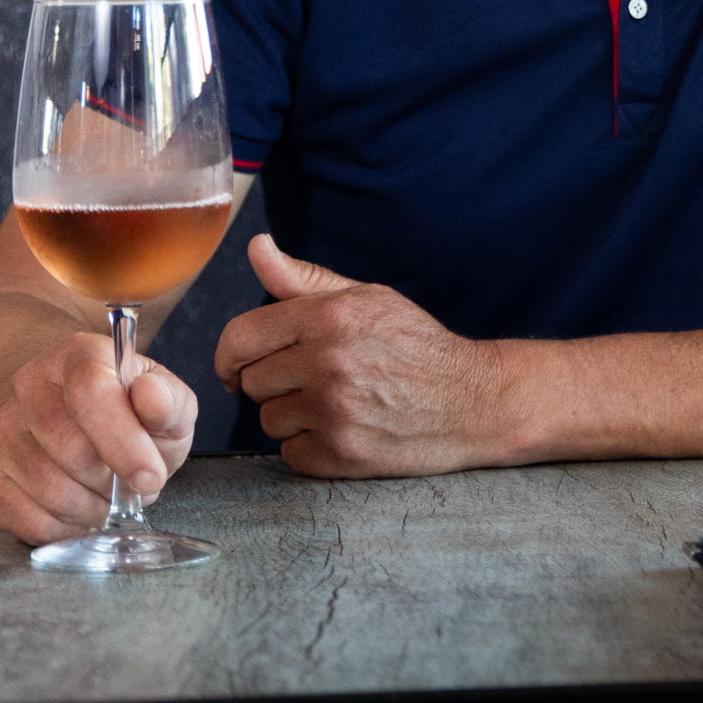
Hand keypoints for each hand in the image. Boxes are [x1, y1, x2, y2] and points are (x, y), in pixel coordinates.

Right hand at [0, 329, 198, 543]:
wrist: (91, 431)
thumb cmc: (136, 418)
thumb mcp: (170, 406)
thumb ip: (169, 402)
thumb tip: (150, 395)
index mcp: (78, 354)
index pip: (89, 393)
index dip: (123, 442)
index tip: (151, 475)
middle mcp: (29, 384)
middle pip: (70, 449)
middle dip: (112, 480)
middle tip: (132, 484)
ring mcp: (3, 428)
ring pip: (48, 488)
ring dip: (92, 507)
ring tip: (109, 495)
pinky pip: (28, 518)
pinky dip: (66, 527)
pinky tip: (83, 510)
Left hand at [215, 234, 510, 476]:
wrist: (471, 401)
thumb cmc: (416, 344)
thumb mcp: (365, 298)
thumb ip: (303, 278)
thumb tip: (256, 247)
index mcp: (329, 316)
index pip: (240, 338)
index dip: (230, 355)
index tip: (239, 366)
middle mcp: (327, 362)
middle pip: (251, 382)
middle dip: (273, 382)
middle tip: (311, 379)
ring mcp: (334, 412)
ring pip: (269, 419)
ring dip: (292, 415)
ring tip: (335, 404)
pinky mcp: (342, 455)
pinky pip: (290, 453)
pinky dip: (310, 446)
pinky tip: (343, 429)